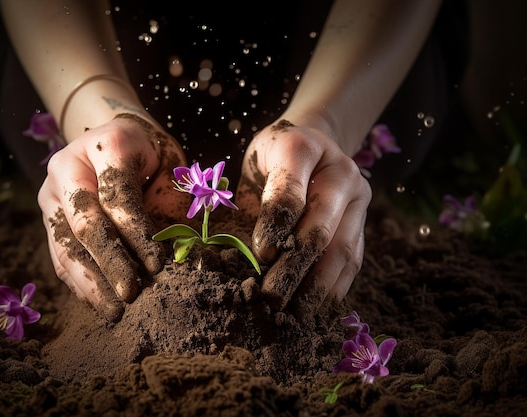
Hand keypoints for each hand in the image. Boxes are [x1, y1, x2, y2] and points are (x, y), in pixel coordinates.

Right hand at [37, 113, 187, 321]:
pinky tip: (99, 302)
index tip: (157, 265)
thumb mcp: (171, 168)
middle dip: (110, 262)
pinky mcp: (48, 216)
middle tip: (130, 294)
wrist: (114, 139)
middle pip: (85, 222)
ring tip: (115, 312)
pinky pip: (60, 254)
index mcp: (104, 146)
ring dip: (91, 282)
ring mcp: (52, 193)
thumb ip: (170, 206)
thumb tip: (179, 258)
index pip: (118, 196)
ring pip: (67, 244)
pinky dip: (80, 281)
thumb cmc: (151, 157)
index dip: (137, 234)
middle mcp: (68, 166)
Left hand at [236, 120, 371, 320]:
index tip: (260, 255)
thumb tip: (234, 257)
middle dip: (295, 268)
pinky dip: (334, 287)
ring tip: (295, 315)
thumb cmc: (272, 159)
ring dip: (318, 286)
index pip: (291, 193)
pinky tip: (316, 308)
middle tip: (271, 299)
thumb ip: (249, 201)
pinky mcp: (364, 222)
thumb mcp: (253, 166)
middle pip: (321, 226)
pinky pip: (354, 259)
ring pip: (343, 248)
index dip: (275, 226)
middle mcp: (341, 172)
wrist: (314, 144)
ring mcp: (359, 198)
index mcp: (304, 148)